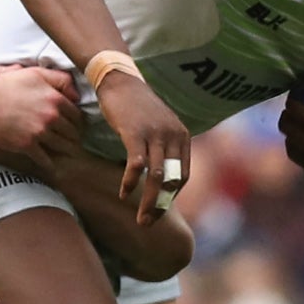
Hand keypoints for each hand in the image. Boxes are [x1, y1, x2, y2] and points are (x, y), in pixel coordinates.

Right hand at [0, 58, 83, 165]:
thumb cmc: (5, 86)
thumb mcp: (35, 74)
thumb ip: (59, 80)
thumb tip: (76, 95)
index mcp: (54, 98)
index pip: (76, 115)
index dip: (78, 123)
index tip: (76, 128)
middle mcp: (50, 116)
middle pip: (71, 132)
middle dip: (73, 138)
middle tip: (73, 143)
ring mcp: (39, 131)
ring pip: (61, 146)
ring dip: (65, 151)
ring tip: (66, 154)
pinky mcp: (27, 145)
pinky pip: (45, 158)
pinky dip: (49, 163)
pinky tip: (50, 165)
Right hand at [95, 73, 189, 223]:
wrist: (120, 81)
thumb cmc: (136, 106)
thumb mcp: (158, 125)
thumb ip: (164, 147)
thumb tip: (160, 174)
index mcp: (182, 137)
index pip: (182, 176)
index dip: (170, 197)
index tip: (158, 211)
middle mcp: (173, 136)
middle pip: (172, 181)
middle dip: (160, 206)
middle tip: (148, 223)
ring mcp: (155, 134)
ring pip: (156, 177)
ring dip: (148, 201)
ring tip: (139, 218)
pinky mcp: (136, 133)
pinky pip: (137, 164)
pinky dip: (131, 182)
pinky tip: (123, 193)